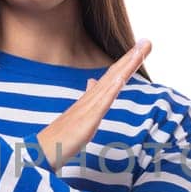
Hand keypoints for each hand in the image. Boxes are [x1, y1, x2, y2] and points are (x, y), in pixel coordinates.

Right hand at [36, 38, 151, 168]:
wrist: (42, 150)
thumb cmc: (60, 136)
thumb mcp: (79, 114)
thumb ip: (87, 97)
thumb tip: (93, 81)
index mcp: (90, 99)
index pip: (112, 77)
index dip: (126, 63)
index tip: (140, 50)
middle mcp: (90, 98)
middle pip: (114, 74)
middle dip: (131, 58)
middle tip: (147, 42)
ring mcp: (88, 107)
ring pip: (111, 83)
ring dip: (126, 67)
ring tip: (140, 51)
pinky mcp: (87, 119)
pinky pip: (102, 102)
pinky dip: (112, 88)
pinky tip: (122, 77)